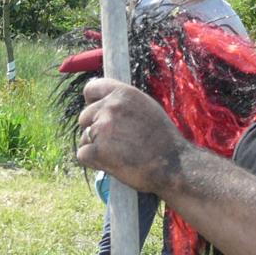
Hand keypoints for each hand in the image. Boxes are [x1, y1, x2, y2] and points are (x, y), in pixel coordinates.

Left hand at [77, 79, 187, 195]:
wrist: (173, 165)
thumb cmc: (163, 140)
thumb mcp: (147, 108)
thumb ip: (123, 104)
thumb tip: (104, 104)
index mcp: (123, 93)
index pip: (91, 89)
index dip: (91, 102)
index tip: (96, 114)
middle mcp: (110, 107)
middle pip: (84, 117)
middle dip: (95, 130)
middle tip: (115, 142)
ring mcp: (102, 128)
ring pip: (84, 137)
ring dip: (95, 147)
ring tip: (119, 154)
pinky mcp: (97, 150)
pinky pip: (82, 155)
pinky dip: (93, 162)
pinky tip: (112, 164)